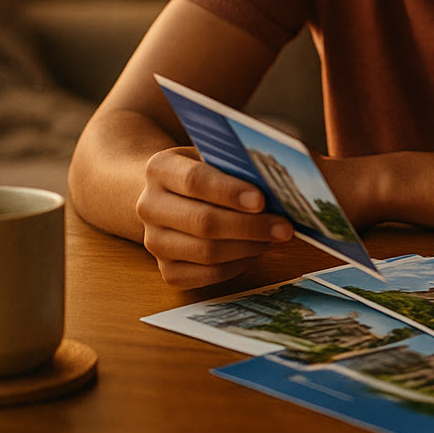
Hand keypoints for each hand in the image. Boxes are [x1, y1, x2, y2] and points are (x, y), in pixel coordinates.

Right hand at [134, 147, 292, 288]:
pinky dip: (237, 265)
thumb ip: (240, 166)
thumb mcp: (216, 157)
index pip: (194, 180)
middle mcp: (148, 206)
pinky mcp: (166, 270)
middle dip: (249, 226)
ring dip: (248, 247)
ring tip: (275, 237)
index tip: (262, 200)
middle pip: (202, 221)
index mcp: (159, 169)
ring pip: (205, 252)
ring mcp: (154, 241)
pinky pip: (206, 275)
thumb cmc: (207, 172)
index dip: (230, 192)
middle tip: (285, 227)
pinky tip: (256, 251)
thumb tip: (285, 182)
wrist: (170, 196)